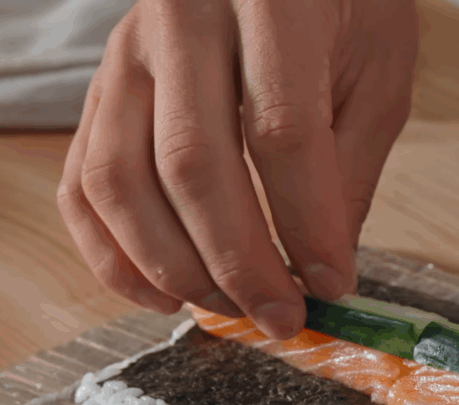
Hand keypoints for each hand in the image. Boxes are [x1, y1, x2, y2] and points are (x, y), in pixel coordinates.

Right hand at [58, 0, 417, 337]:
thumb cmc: (342, 6)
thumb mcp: (377, 72)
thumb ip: (350, 167)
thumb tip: (322, 272)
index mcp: (270, 1)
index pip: (281, 131)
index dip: (306, 223)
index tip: (332, 286)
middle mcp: (181, 18)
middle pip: (191, 163)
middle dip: (238, 262)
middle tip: (280, 319)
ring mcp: (125, 53)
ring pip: (118, 179)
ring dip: (171, 267)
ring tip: (227, 308)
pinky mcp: (98, 87)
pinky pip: (80, 181)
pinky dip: (111, 252)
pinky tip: (163, 292)